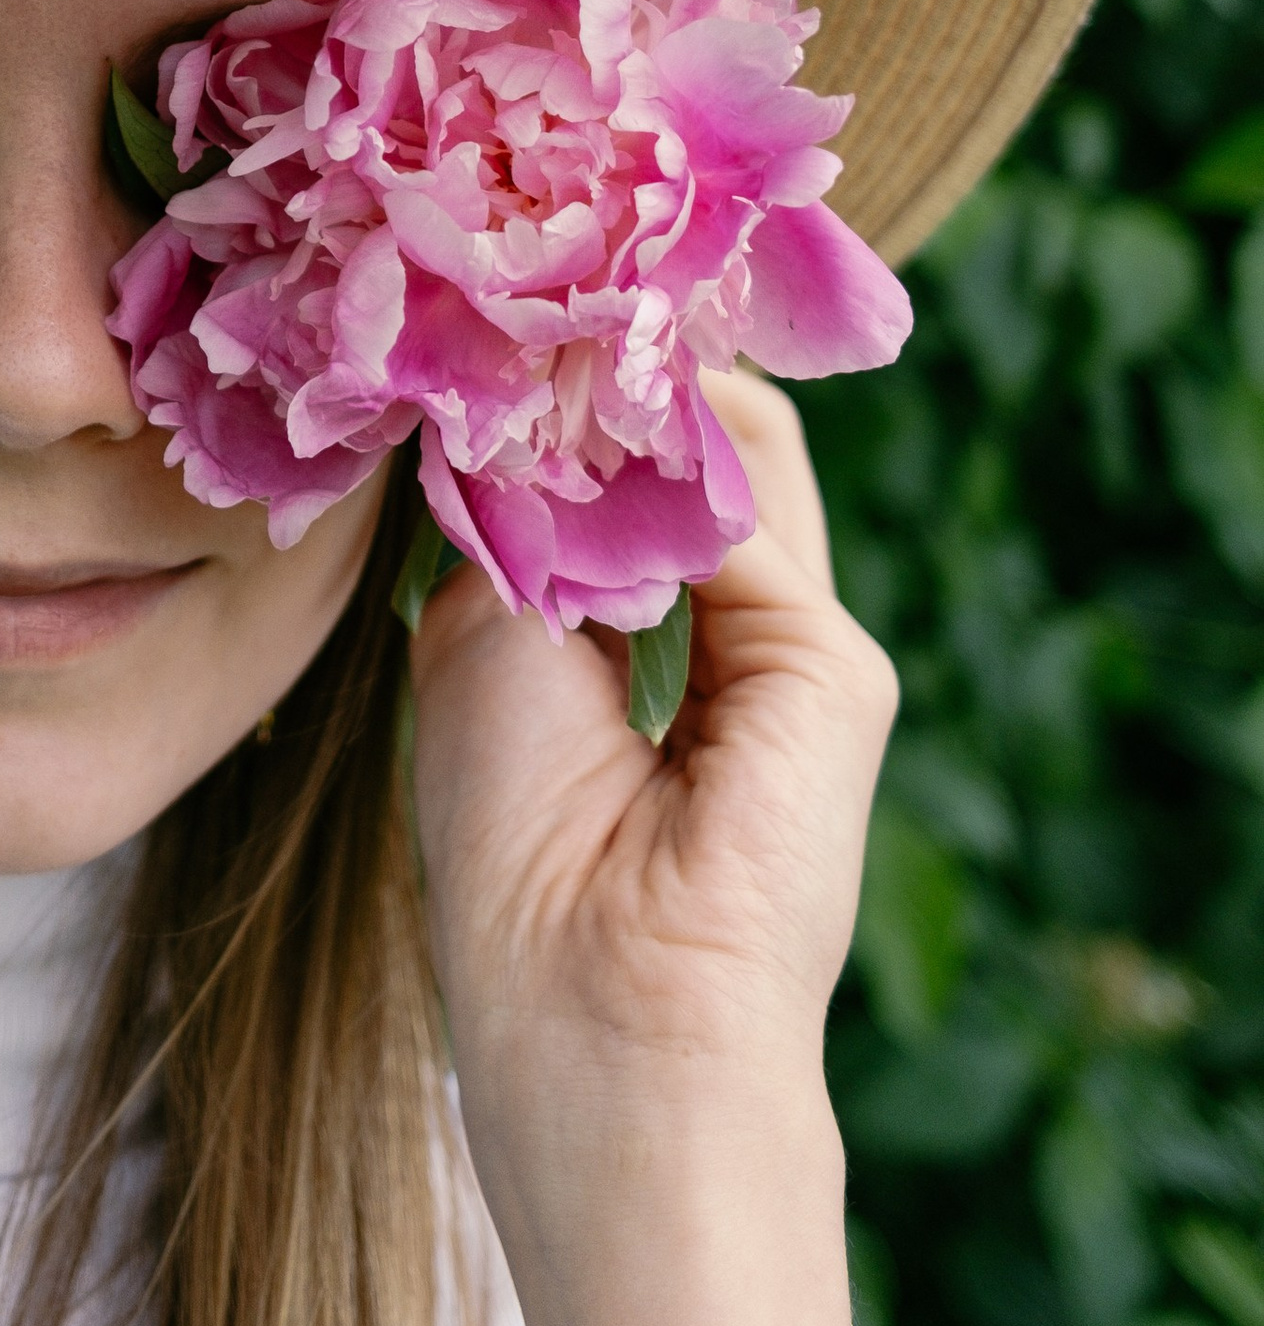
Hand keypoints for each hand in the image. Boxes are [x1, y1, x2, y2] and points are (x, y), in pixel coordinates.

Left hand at [409, 367, 896, 1325]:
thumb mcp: (488, 640)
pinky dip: (655, 487)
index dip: (551, 385)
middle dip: (595, 364)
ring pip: (722, 443)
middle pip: (672, 432)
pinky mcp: (835, 674)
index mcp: (620, 631)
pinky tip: (586, 492)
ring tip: (538, 372)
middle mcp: (714, 623)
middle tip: (518, 295)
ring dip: (620, 401)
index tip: (489, 303)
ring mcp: (790, 645)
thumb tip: (540, 374)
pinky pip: (741, 515)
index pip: (606, 459)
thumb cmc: (511, 863)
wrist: (604, 1030)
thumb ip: (532, 512)